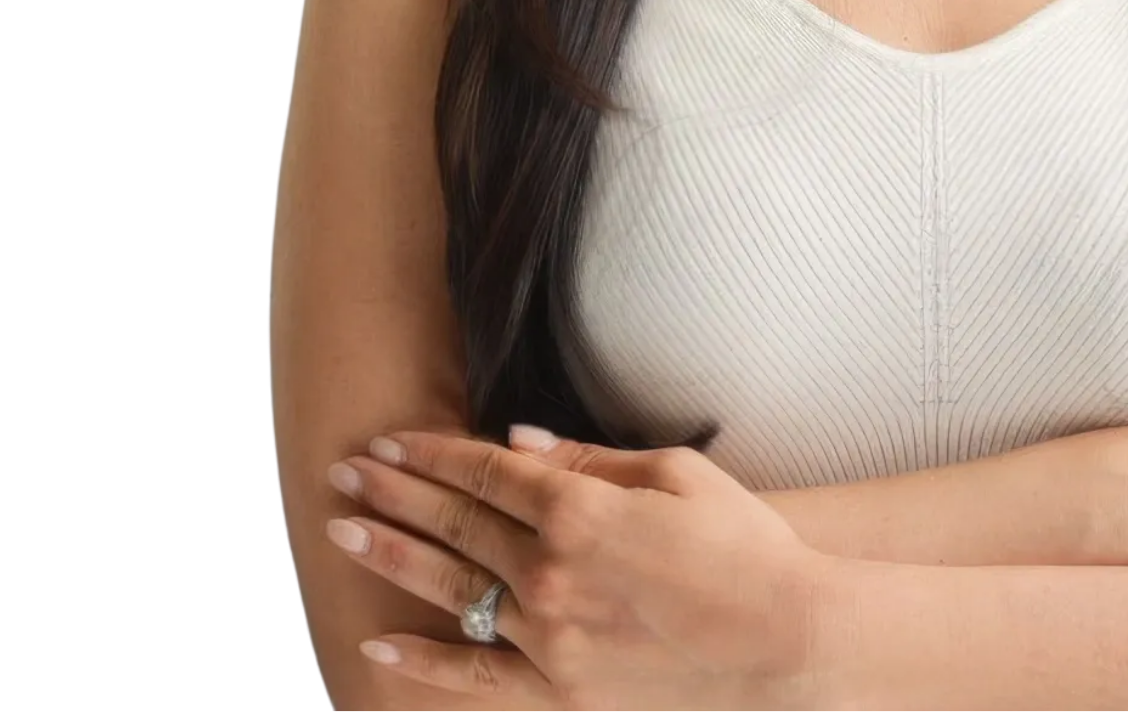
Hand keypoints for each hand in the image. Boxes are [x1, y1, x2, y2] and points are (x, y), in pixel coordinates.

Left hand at [323, 425, 845, 709]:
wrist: (786, 640)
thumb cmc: (744, 544)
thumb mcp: (677, 474)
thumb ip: (593, 459)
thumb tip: (520, 444)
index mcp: (582, 509)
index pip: (486, 473)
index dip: (432, 454)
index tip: (389, 440)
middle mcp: (551, 572)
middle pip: (455, 524)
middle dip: (394, 493)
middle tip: (343, 471)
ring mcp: (549, 639)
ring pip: (451, 591)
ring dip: (393, 556)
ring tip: (341, 531)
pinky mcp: (560, 693)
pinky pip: (473, 678)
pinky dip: (421, 661)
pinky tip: (377, 642)